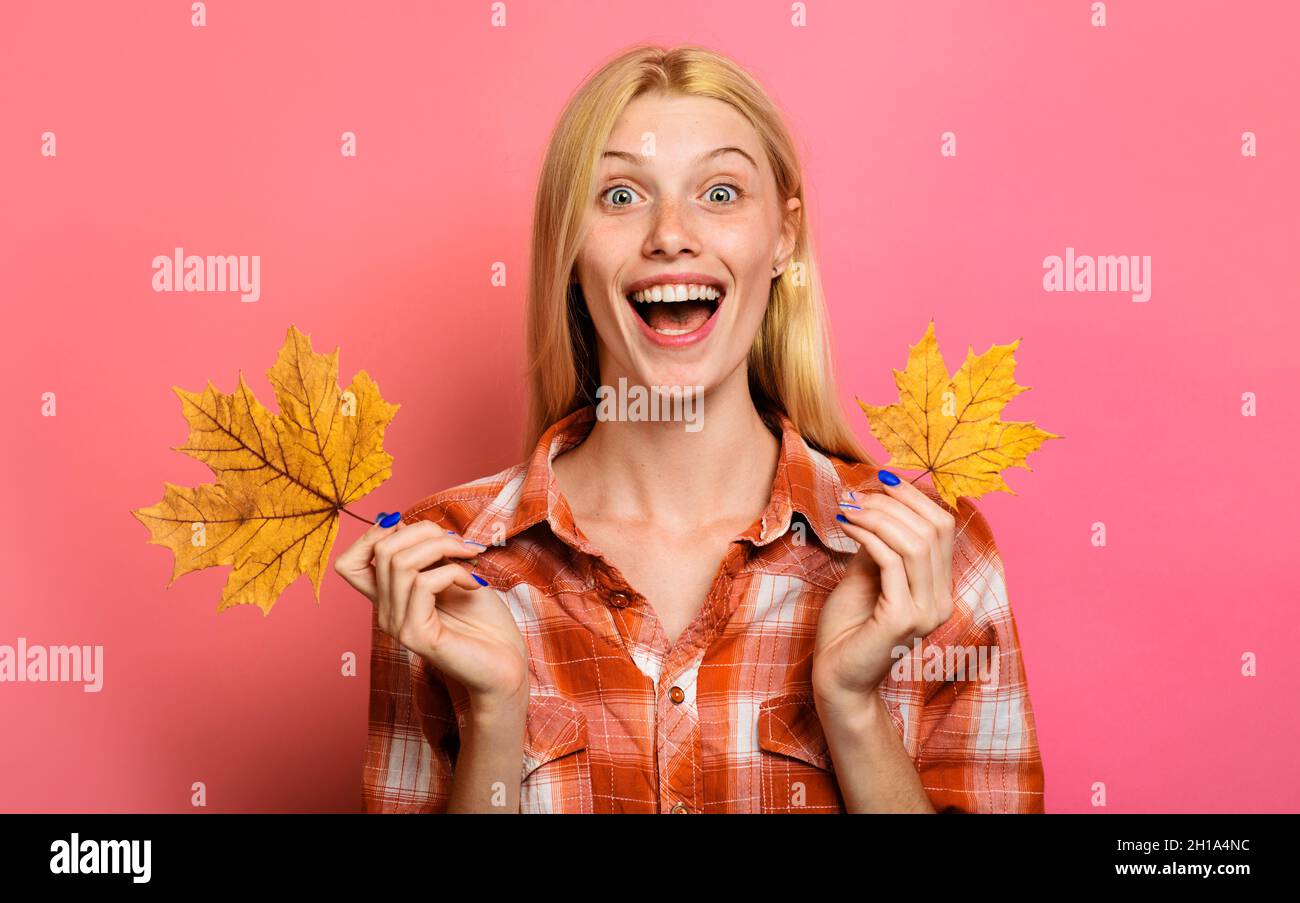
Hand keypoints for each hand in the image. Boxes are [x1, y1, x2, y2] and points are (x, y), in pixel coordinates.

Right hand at [334, 516, 528, 706]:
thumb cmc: (484, 621)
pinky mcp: (416, 635)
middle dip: (425, 531)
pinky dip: (454, 572)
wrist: (507, 664)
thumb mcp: (452, 573)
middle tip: (461, 544)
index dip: (374, 534)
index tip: (416, 528)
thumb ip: (426, 554)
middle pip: (382, 549)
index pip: (349, 563)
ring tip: (471, 557)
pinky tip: (475, 583)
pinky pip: (422, 584)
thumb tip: (403, 522)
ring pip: (400, 562)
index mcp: (390, 598)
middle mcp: (386, 613)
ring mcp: (398, 626)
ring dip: (443, 548)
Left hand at [812, 473, 956, 705]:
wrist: (836, 677)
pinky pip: (891, 562)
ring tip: (848, 508)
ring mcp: (926, 612)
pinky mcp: (903, 619)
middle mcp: (941, 600)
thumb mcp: (867, 575)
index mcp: (938, 588)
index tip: (880, 480)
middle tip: (856, 494)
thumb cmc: (848, 628)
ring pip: (915, 542)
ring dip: (878, 516)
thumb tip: (878, 502)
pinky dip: (868, 536)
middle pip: (933, 529)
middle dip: (893, 503)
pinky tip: (847, 527)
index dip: (914, 497)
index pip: (942, 528)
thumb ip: (880, 544)